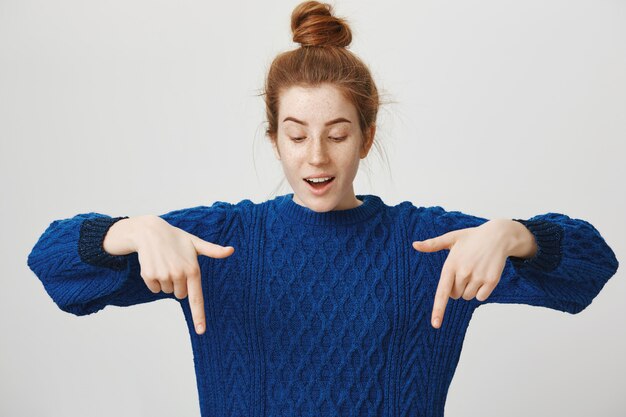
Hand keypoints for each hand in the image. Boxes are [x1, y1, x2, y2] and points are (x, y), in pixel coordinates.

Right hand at [131, 216, 234, 334]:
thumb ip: (213, 250)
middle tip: (175, 265)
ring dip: (166, 280)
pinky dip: (154, 280)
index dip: (199, 316)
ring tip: (165, 262)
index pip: (197, 298)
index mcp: (193, 269)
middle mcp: (179, 274)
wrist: (150, 231)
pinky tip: (155, 264)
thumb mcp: (195, 243)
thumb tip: (231, 250)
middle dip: (178, 283)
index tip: (201, 331)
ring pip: (167, 291)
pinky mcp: (149, 275)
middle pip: (180, 294)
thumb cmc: (176, 238)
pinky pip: (154, 288)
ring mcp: (163, 275)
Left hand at [412, 219, 513, 329]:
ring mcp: (478, 277)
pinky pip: (481, 297)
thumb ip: (432, 244)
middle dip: (457, 288)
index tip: (435, 324)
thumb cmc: (471, 238)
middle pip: (455, 295)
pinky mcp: (491, 280)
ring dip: (469, 289)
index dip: (438, 309)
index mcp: (451, 264)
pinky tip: (483, 275)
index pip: (442, 292)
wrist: (498, 236)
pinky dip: (481, 291)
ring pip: (468, 297)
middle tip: (464, 270)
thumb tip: (414, 245)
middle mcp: (464, 272)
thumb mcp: (451, 238)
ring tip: (474, 271)